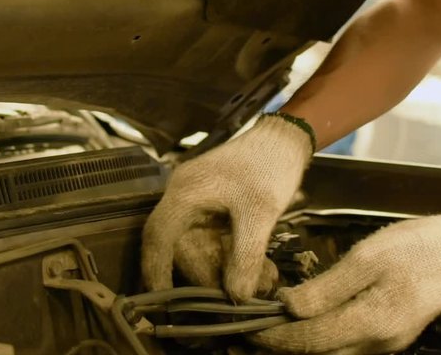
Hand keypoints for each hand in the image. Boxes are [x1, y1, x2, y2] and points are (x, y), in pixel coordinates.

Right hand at [141, 114, 312, 300]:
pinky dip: (231, 255)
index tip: (162, 301)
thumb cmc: (269, 167)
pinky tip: (258, 269)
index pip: (157, 236)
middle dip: (208, 275)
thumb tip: (236, 297)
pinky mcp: (212, 206)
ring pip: (200, 247)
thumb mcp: (260, 213)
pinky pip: (213, 238)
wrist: (285, 140)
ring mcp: (196, 202)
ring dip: (225, 268)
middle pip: (181, 248)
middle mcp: (182, 197)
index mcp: (184, 194)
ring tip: (260, 283)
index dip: (155, 270)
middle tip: (238, 296)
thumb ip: (246, 256)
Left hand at [252, 209, 440, 353]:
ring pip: (331, 354)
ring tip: (264, 335)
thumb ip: (327, 288)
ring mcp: (385, 342)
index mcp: (372, 322)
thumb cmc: (413, 247)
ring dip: (297, 346)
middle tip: (245, 339)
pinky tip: (300, 327)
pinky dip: (318, 340)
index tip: (247, 330)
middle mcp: (378, 342)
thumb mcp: (366, 258)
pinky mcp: (387, 335)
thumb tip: (288, 306)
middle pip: (318, 354)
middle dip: (280, 348)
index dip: (275, 338)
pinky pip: (345, 346)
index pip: (310, 340)